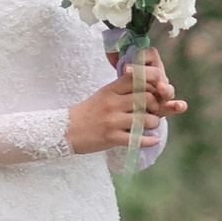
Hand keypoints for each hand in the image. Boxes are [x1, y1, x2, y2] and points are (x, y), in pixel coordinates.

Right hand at [64, 47, 186, 155]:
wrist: (66, 130)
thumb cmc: (88, 112)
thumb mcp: (104, 95)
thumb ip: (123, 91)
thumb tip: (149, 88)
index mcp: (111, 89)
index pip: (138, 80)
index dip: (150, 86)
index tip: (153, 93)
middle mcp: (112, 103)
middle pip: (146, 98)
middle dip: (155, 106)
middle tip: (154, 111)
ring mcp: (112, 121)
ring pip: (145, 119)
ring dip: (154, 123)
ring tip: (152, 125)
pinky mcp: (111, 138)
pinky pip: (137, 139)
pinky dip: (150, 140)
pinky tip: (153, 140)